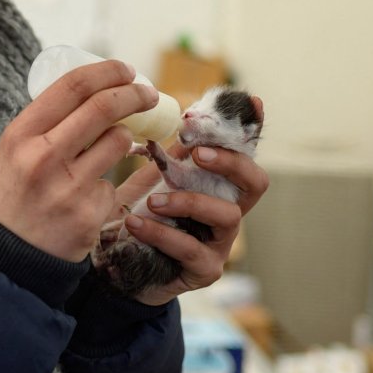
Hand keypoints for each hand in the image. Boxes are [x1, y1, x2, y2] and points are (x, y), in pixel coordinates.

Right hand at [0, 60, 158, 260]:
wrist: (7, 253)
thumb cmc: (16, 191)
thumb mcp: (16, 149)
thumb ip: (48, 121)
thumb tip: (98, 87)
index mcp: (21, 133)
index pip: (73, 86)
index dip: (108, 71)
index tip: (127, 70)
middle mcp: (43, 157)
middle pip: (104, 106)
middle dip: (135, 94)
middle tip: (149, 94)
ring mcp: (68, 187)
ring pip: (119, 142)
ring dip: (123, 139)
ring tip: (108, 150)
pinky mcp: (89, 214)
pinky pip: (112, 184)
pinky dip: (104, 185)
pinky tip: (83, 199)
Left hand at [114, 97, 269, 305]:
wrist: (116, 271)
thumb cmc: (138, 220)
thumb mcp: (150, 181)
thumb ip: (167, 156)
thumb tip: (174, 117)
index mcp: (217, 186)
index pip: (242, 153)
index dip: (251, 130)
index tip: (252, 101)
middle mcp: (227, 212)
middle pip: (255, 183)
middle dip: (231, 163)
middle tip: (198, 153)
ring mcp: (220, 243)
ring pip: (227, 215)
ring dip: (189, 201)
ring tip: (153, 200)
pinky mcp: (205, 270)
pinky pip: (191, 248)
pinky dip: (162, 233)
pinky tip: (135, 225)